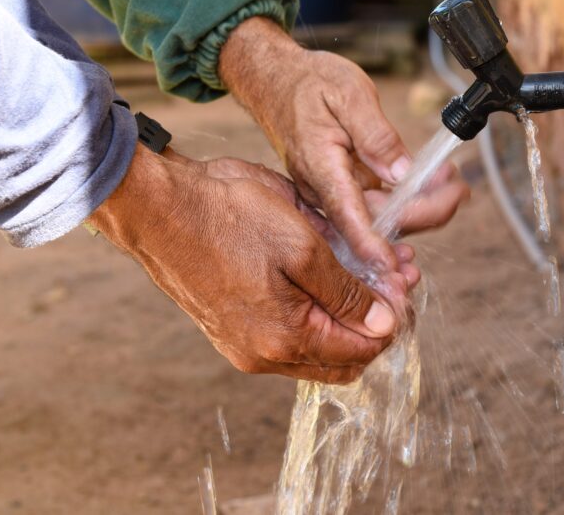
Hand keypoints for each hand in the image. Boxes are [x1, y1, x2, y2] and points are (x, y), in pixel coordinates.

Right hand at [89, 144, 414, 383]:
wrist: (159, 207)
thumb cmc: (227, 217)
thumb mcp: (302, 246)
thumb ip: (346, 292)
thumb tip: (384, 324)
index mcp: (284, 339)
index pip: (362, 351)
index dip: (392, 320)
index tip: (405, 283)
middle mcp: (264, 354)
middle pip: (342, 357)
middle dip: (376, 319)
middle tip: (395, 277)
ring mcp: (246, 343)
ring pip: (318, 345)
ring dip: (349, 312)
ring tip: (370, 267)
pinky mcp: (234, 326)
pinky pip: (290, 332)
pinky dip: (318, 308)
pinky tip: (331, 272)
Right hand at [218, 17, 467, 272]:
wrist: (276, 80)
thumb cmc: (307, 83)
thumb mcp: (348, 94)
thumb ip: (375, 136)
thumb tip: (401, 172)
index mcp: (320, 167)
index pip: (347, 215)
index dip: (372, 244)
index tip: (394, 264)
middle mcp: (324, 188)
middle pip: (377, 219)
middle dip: (424, 211)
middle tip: (460, 191)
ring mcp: (335, 191)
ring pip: (383, 214)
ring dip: (422, 203)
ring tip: (454, 181)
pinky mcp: (344, 188)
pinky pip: (380, 201)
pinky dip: (409, 194)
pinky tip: (434, 179)